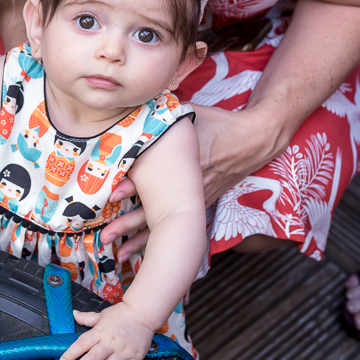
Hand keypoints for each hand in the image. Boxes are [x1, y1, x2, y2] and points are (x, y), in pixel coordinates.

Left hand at [60, 302, 155, 359]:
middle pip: (93, 358)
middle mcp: (110, 342)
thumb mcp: (102, 315)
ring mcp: (123, 351)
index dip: (72, 353)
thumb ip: (87, 318)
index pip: (83, 343)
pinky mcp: (134, 358)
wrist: (143, 313)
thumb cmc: (122, 314)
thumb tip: (74, 314)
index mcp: (100, 331)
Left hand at [103, 104, 290, 260]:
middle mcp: (188, 186)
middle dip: (129, 225)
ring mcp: (195, 197)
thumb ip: (163, 114)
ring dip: (142, 240)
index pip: (153, 178)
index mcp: (182, 163)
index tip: (112, 196)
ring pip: (165, 223)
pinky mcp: (201, 202)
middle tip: (106, 236)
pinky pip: (178, 224)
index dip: (133, 186)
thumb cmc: (218, 123)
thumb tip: (136, 103)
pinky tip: (146, 251)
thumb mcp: (189, 114)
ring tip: (122, 256)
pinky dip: (162, 238)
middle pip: (154, 210)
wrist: (254, 139)